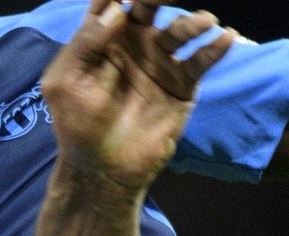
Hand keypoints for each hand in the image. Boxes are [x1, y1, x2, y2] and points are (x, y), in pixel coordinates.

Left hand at [42, 0, 234, 190]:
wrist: (104, 167)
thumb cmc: (76, 124)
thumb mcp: (64, 83)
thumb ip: (84, 44)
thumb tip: (116, 9)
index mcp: (101, 40)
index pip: (110, 3)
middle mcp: (133, 44)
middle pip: (149, 5)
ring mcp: (160, 62)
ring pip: (179, 30)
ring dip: (192, 22)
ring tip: (202, 23)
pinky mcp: (182, 84)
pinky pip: (201, 60)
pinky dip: (215, 47)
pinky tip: (224, 39)